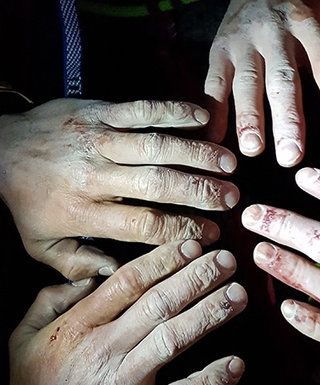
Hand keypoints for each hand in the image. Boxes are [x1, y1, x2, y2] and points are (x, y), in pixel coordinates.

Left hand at [0, 98, 239, 279]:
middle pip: (158, 183)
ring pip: (157, 145)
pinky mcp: (100, 111)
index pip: (144, 223)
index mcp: (83, 212)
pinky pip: (142, 109)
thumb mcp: (41, 245)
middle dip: (201, 191)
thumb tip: (119, 275)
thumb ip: (79, 266)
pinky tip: (202, 118)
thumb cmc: (26, 199)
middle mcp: (95, 175)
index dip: (183, 229)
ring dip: (197, 153)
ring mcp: (99, 139)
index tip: (211, 234)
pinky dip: (174, 111)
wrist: (0, 147)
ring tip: (229, 163)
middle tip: (232, 198)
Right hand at [3, 240, 245, 384]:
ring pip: (173, 341)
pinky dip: (209, 381)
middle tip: (226, 261)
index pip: (129, 282)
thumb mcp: (24, 334)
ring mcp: (125, 383)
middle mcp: (107, 348)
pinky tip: (235, 365)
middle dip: (197, 279)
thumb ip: (51, 299)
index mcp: (81, 324)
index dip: (164, 260)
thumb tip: (88, 276)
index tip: (191, 245)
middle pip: (159, 304)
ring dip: (209, 316)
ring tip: (237, 297)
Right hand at [205, 0, 319, 165]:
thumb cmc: (304, 0)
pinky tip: (215, 139)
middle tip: (292, 157)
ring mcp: (241, 43)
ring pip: (245, 84)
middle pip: (282, 79)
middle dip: (287, 118)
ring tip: (253, 150)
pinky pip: (213, 84)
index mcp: (308, 21)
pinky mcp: (217, 52)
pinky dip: (213, 111)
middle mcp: (273, 33)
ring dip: (248, 118)